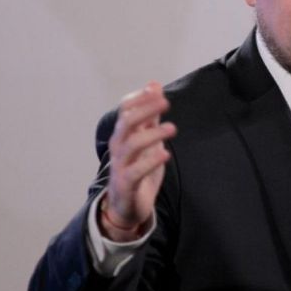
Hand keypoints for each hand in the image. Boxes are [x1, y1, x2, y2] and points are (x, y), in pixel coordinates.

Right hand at [100, 81, 176, 240]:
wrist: (127, 205)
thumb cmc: (138, 168)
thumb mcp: (147, 138)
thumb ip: (150, 114)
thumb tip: (154, 85)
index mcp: (123, 135)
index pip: (124, 110)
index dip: (138, 99)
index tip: (156, 90)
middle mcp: (118, 148)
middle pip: (126, 124)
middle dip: (144, 110)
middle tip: (165, 103)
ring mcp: (120, 166)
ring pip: (131, 145)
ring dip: (152, 134)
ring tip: (172, 129)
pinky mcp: (126, 184)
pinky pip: (135, 171)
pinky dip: (150, 162)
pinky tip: (165, 154)